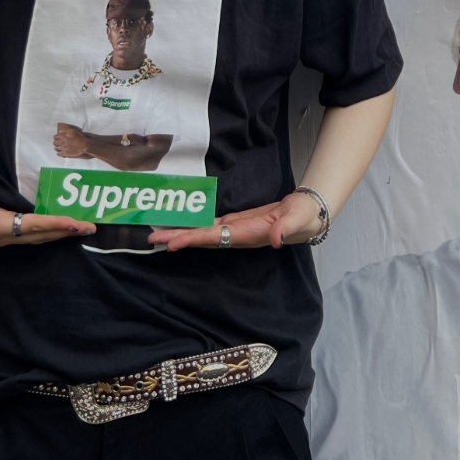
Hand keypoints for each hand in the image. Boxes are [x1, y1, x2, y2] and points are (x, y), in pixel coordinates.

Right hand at [0, 174, 94, 243]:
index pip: (32, 226)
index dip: (54, 225)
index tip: (75, 224)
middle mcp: (2, 235)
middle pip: (40, 234)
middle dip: (66, 232)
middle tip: (91, 228)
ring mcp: (2, 236)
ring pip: (37, 236)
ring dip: (59, 233)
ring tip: (81, 229)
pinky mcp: (0, 231)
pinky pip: (30, 233)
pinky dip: (47, 231)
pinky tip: (57, 228)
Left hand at [53, 123, 90, 157]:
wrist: (84, 145)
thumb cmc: (79, 137)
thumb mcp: (73, 131)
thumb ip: (65, 130)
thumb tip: (59, 132)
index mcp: (63, 136)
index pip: (55, 136)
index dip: (56, 137)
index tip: (56, 137)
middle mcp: (62, 142)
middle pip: (54, 143)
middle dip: (55, 142)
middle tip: (57, 142)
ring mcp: (63, 148)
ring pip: (56, 148)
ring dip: (57, 147)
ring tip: (59, 147)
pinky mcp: (65, 153)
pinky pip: (59, 154)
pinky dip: (59, 153)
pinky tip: (60, 152)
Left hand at [148, 190, 325, 250]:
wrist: (308, 215)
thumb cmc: (303, 216)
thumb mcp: (297, 218)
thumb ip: (286, 228)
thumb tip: (276, 240)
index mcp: (248, 234)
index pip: (216, 238)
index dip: (194, 240)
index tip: (173, 244)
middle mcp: (237, 235)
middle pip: (203, 239)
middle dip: (178, 238)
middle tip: (151, 239)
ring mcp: (236, 230)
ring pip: (204, 233)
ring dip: (182, 233)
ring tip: (158, 233)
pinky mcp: (237, 222)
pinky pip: (212, 225)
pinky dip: (195, 225)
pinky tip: (183, 224)